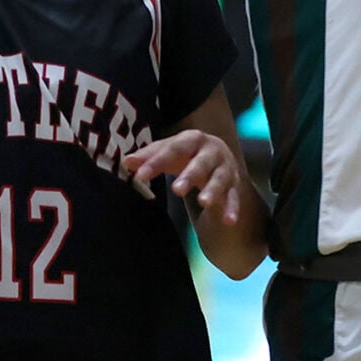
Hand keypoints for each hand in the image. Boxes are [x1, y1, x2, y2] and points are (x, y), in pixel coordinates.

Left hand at [124, 130, 248, 224]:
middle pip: (201, 163)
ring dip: (213, 191)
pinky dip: (232, 209)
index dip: (157, 162)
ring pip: (220, 180)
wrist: (218, 154)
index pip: (173, 149)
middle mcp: (212, 151)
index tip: (140, 176)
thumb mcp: (168, 151)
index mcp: (192, 139)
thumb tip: (126, 162)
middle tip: (177, 189)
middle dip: (190, 175)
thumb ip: (149, 156)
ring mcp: (225, 168)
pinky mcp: (234, 186)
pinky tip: (229, 221)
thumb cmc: (185, 153)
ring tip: (204, 202)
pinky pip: (233, 198)